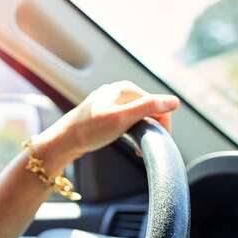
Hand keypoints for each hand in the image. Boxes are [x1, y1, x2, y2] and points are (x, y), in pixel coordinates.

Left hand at [53, 81, 179, 159]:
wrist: (62, 142)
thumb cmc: (89, 131)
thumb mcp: (122, 119)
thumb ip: (148, 107)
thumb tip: (174, 101)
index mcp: (124, 88)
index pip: (157, 103)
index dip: (162, 123)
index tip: (160, 141)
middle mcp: (118, 91)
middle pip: (148, 109)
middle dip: (152, 129)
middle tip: (146, 149)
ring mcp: (110, 102)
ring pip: (138, 117)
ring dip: (142, 133)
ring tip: (137, 149)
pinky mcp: (104, 114)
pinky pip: (127, 122)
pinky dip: (132, 133)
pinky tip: (129, 145)